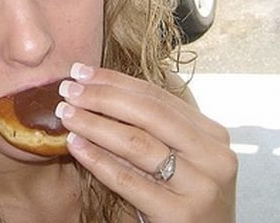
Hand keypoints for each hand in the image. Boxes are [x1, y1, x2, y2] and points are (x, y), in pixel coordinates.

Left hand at [55, 63, 236, 222]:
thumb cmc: (183, 198)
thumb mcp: (179, 159)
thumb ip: (152, 129)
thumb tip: (97, 90)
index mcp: (213, 135)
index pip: (157, 97)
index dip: (115, 81)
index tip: (81, 71)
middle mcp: (213, 157)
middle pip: (148, 114)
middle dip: (102, 97)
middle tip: (68, 89)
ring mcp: (201, 187)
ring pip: (137, 144)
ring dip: (95, 124)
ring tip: (66, 114)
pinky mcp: (181, 215)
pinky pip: (130, 181)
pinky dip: (98, 160)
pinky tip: (75, 146)